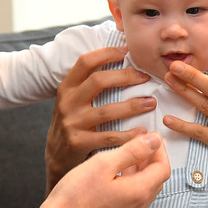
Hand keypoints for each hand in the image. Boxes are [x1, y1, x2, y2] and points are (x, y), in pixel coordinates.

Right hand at [39, 132, 169, 207]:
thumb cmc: (75, 196)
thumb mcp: (103, 164)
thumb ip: (131, 151)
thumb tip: (153, 141)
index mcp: (138, 192)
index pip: (163, 167)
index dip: (159, 149)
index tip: (150, 136)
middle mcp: (137, 207)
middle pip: (156, 178)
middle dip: (152, 157)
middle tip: (141, 141)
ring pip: (144, 187)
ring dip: (141, 168)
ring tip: (128, 153)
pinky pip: (132, 196)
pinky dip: (130, 179)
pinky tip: (116, 172)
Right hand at [45, 47, 156, 191]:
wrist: (56, 156)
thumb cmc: (73, 122)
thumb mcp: (73, 99)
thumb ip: (89, 83)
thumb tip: (119, 59)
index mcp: (67, 87)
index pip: (85, 62)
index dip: (106, 53)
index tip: (127, 51)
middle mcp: (68, 102)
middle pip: (98, 81)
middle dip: (126, 76)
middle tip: (145, 77)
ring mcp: (72, 123)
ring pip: (106, 110)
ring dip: (133, 106)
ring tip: (151, 102)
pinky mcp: (79, 143)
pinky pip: (108, 137)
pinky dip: (128, 134)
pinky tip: (142, 132)